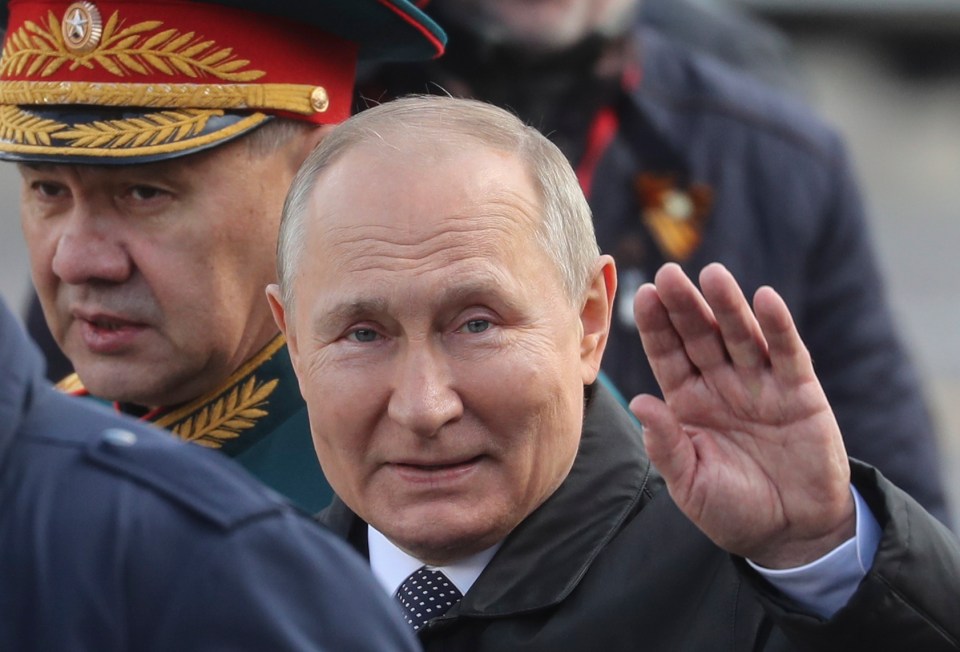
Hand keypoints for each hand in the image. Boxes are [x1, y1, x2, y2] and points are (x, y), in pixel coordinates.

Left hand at [630, 263, 854, 567]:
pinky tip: (766, 299)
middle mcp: (721, 384)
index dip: (656, 326)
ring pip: (740, 335)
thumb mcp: (690, 484)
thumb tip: (639, 404)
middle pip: (700, 335)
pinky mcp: (800, 391)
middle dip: (685, 305)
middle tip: (669, 273)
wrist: (792, 533)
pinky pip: (787, 353)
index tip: (642, 295)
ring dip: (728, 305)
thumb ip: (666, 446)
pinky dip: (778, 326)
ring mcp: (760, 384)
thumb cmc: (732, 509)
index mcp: (688, 401)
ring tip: (713, 275)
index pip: (668, 354)